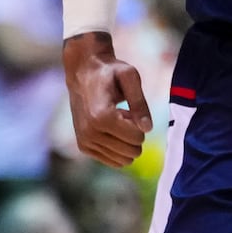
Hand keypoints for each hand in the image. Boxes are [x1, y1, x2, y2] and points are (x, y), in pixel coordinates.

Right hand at [63, 32, 151, 166]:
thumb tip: (148, 129)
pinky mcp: (83, 147)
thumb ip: (140, 103)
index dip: (141, 124)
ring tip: (117, 120)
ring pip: (123, 160)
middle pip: (131, 151)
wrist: (83, 73)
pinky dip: (118, 146)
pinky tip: (111, 128)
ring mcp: (85, 142)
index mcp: (101, 116)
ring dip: (126, 140)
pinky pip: (113, 161)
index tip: (129, 109)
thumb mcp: (130, 77)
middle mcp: (90, 132)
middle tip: (124, 114)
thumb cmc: (110, 72)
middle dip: (135, 134)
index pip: (137, 138)